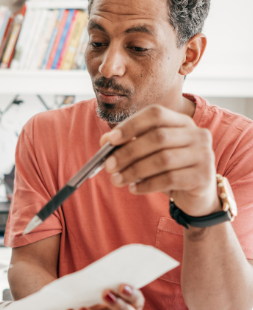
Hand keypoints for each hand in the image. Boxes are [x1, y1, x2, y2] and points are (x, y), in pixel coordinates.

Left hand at [100, 105, 217, 216]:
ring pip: (163, 159)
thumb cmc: (168, 170)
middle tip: (108, 166)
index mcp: (182, 122)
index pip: (155, 114)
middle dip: (128, 152)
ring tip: (116, 180)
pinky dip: (147, 184)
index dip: (131, 125)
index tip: (110, 140)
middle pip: (158, 137)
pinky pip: (170, 179)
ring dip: (134, 171)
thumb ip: (128, 144)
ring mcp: (204, 154)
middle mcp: (197, 134)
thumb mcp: (148, 154)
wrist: (196, 195)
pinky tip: (133, 189)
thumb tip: (105, 141)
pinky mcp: (203, 176)